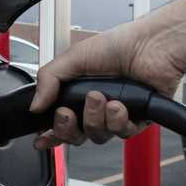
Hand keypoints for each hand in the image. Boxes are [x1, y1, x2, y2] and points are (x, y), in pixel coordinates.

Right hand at [30, 22, 185, 149]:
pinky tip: (120, 105)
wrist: (151, 45)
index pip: (59, 120)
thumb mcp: (73, 58)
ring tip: (101, 98)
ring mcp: (115, 115)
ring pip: (98, 136)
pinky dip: (119, 121)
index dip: (50, 133)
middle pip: (75, 135)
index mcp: (77, 92)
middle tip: (67, 113)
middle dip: (68, 128)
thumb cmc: (117, 45)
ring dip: (95, 118)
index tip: (41, 139)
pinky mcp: (137, 120)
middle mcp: (95, 106)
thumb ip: (48, 80)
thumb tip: (34, 105)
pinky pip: (122, 134)